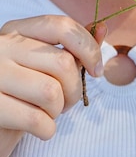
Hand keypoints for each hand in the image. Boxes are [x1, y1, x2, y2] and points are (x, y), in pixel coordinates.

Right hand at [0, 15, 104, 156]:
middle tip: (66, 101)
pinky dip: (47, 130)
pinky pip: (35, 120)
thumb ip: (72, 47)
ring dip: (58, 110)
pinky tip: (39, 128)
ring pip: (51, 92)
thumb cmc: (23, 94)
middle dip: (74, 89)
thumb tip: (103, 28)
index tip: (97, 70)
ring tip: (48, 112)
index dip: (88, 48)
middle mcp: (1, 47)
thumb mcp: (44, 66)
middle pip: (62, 63)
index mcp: (16, 30)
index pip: (61, 26)